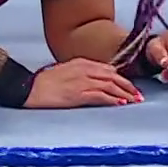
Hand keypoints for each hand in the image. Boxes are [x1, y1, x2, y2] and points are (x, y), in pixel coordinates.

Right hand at [24, 58, 143, 108]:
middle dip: (128, 86)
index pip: (108, 69)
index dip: (122, 78)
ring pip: (110, 86)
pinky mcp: (78, 94)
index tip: (130, 86)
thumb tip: (94, 81)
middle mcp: (84, 70)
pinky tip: (120, 103)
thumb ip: (80, 73)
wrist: (29, 88)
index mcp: (80, 63)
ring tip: (134, 101)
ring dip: (125, 94)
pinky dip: (112, 99)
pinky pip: (101, 96)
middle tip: (138, 95)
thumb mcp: (64, 71)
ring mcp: (82, 82)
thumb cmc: (43, 82)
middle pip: (113, 77)